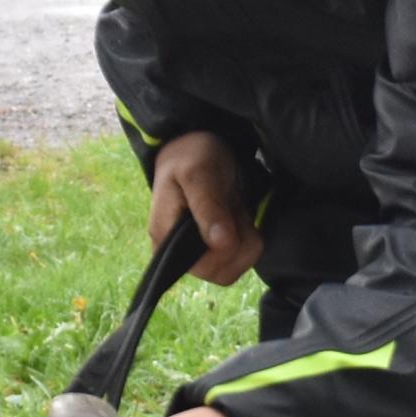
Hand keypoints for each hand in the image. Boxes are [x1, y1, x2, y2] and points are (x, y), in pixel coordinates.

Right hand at [148, 131, 266, 285]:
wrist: (200, 144)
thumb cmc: (190, 156)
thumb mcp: (197, 173)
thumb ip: (208, 207)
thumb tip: (221, 244)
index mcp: (165, 239)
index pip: (201, 267)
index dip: (223, 249)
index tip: (226, 214)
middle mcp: (181, 253)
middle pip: (222, 272)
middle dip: (238, 239)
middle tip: (231, 204)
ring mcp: (202, 252)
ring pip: (238, 265)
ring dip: (246, 235)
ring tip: (233, 206)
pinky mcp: (219, 246)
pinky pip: (244, 255)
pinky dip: (250, 234)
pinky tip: (238, 211)